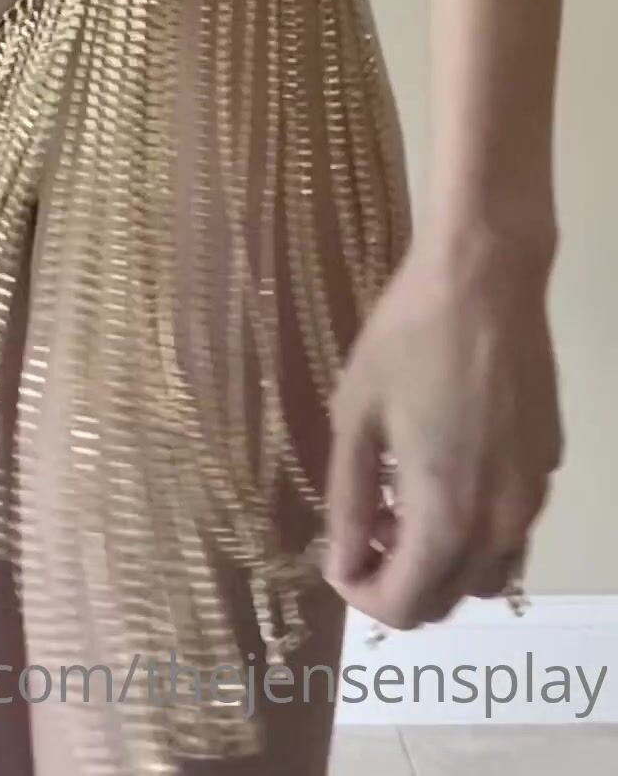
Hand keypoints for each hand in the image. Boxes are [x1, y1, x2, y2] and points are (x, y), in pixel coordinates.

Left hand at [322, 228, 562, 628]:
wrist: (485, 278)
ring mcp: (532, 495)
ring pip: (487, 571)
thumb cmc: (408, 339)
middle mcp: (501, 522)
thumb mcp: (356, 418)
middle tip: (363, 527)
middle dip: (398, 580)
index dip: (360, 595)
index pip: (405, 606)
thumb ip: (349, 502)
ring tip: (401, 502)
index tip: (335, 555)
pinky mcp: (548, 463)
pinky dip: (474, 526)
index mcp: (447, 516)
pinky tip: (444, 466)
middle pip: (448, 599)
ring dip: (440, 560)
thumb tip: (342, 561)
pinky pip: (511, 527)